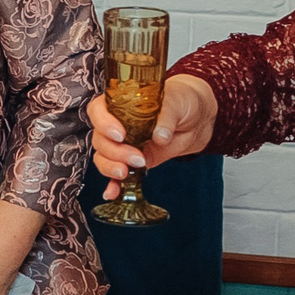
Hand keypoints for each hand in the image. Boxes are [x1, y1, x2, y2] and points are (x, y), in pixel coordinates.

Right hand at [90, 73, 215, 194]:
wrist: (195, 119)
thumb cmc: (182, 101)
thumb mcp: (177, 102)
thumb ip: (167, 116)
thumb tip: (160, 136)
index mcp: (120, 104)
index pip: (98, 111)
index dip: (103, 123)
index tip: (120, 134)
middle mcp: (116, 124)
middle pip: (100, 139)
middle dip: (114, 152)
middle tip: (137, 158)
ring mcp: (122, 144)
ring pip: (103, 157)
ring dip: (111, 167)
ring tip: (127, 172)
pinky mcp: (131, 161)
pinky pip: (115, 174)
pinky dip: (112, 185)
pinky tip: (113, 193)